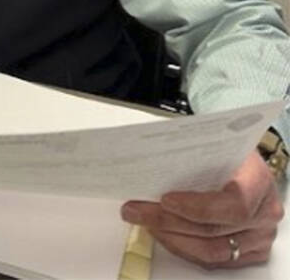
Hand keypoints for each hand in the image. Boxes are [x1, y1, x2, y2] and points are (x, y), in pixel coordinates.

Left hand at [121, 151, 283, 268]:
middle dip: (168, 221)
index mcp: (258, 179)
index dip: (198, 207)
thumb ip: (186, 149)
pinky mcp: (250, 252)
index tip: (165, 199)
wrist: (244, 163)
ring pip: (211, 250)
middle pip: (214, 229)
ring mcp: (259, 236)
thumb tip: (143, 154)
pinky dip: (183, 247)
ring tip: (142, 220)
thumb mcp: (211, 139)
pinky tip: (162, 232)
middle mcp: (264, 212)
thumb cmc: (226, 150)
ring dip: (171, 237)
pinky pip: (213, 260)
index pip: (233, 202)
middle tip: (136, 209)